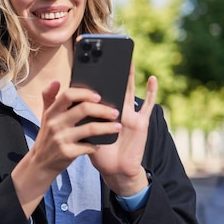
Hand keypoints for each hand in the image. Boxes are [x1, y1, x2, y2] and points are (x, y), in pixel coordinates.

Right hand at [12, 80, 121, 216]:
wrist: (40, 163)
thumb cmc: (47, 137)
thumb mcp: (45, 117)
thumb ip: (50, 98)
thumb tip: (56, 81)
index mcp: (51, 112)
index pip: (68, 95)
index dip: (85, 93)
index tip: (98, 96)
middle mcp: (55, 124)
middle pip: (83, 109)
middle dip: (103, 109)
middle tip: (115, 112)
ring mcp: (61, 139)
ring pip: (90, 128)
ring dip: (107, 127)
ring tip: (117, 126)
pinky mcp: (67, 153)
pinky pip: (89, 147)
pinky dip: (97, 145)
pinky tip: (102, 144)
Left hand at [90, 63, 157, 195]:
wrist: (114, 171)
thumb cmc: (99, 153)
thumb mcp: (85, 133)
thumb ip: (80, 117)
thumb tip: (71, 100)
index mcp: (100, 111)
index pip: (95, 91)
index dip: (91, 77)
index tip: (84, 59)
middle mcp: (115, 109)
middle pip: (111, 86)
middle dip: (109, 70)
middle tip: (106, 52)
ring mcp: (129, 114)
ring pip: (129, 90)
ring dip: (128, 75)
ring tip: (128, 59)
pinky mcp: (140, 122)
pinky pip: (148, 105)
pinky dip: (152, 92)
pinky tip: (152, 78)